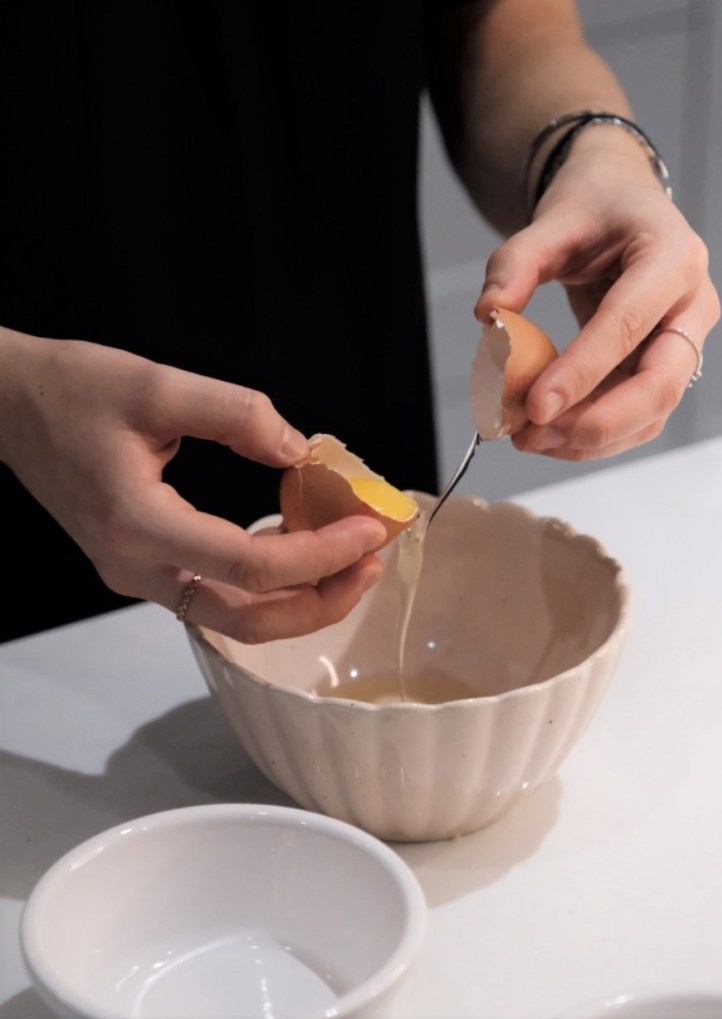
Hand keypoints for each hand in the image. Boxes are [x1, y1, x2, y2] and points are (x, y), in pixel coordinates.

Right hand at [0, 329, 385, 640]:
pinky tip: (300, 542)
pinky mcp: (143, 567)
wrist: (9, 408)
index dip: (319, 554)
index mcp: (137, 524)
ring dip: (299, 598)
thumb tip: (303, 451)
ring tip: (351, 558)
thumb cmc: (72, 390)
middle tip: (372, 562)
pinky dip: (268, 581)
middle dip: (321, 600)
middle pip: (247, 619)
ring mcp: (137, 575)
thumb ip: (238, 414)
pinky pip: (218, 594)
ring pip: (235, 619)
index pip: (248, 564)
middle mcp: (136, 567)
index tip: (369, 528)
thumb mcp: (157, 383)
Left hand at [474, 129, 720, 460]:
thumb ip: (515, 263)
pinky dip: (591, 438)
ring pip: (651, 414)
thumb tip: (488, 315)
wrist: (621, 207)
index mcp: (672, 257)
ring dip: (588, 439)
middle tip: (532, 433)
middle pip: (660, 385)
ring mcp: (683, 344)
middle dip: (595, 422)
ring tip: (527, 438)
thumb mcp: (552, 219)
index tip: (535, 405)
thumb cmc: (595, 209)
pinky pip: (636, 420)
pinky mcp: (662, 370)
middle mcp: (691, 306)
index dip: (583, 371)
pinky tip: (547, 435)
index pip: (629, 323)